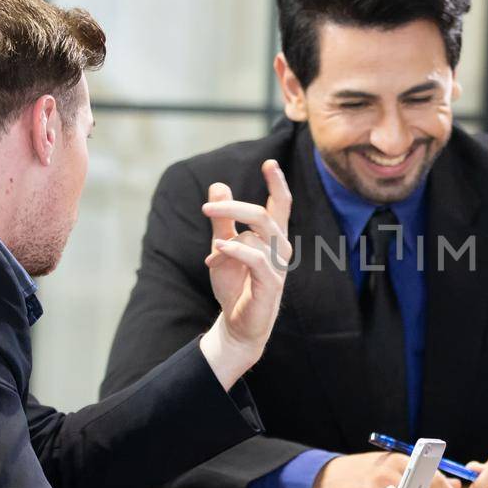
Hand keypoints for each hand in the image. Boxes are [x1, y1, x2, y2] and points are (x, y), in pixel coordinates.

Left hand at [197, 160, 292, 386]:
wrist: (236, 325)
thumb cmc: (234, 286)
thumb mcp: (222, 248)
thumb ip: (222, 220)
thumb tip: (218, 185)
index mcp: (272, 238)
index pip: (280, 206)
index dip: (277, 184)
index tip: (269, 163)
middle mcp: (280, 249)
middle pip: (264, 215)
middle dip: (234, 206)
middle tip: (206, 206)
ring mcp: (278, 267)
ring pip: (259, 234)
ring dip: (230, 234)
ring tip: (211, 245)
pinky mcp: (271, 285)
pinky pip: (256, 259)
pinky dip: (236, 250)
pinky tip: (218, 249)